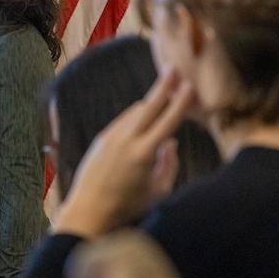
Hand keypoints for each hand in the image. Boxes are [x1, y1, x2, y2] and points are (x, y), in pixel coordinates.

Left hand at [53, 68, 192, 237]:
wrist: (89, 209)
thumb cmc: (127, 206)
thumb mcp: (157, 191)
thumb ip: (168, 164)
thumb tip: (171, 142)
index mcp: (144, 153)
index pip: (167, 121)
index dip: (180, 102)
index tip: (189, 86)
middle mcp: (126, 140)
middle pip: (148, 105)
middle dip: (163, 86)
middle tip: (173, 68)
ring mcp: (111, 137)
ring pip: (135, 112)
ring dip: (150, 102)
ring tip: (164, 93)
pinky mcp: (101, 139)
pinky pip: (123, 120)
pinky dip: (135, 115)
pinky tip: (143, 116)